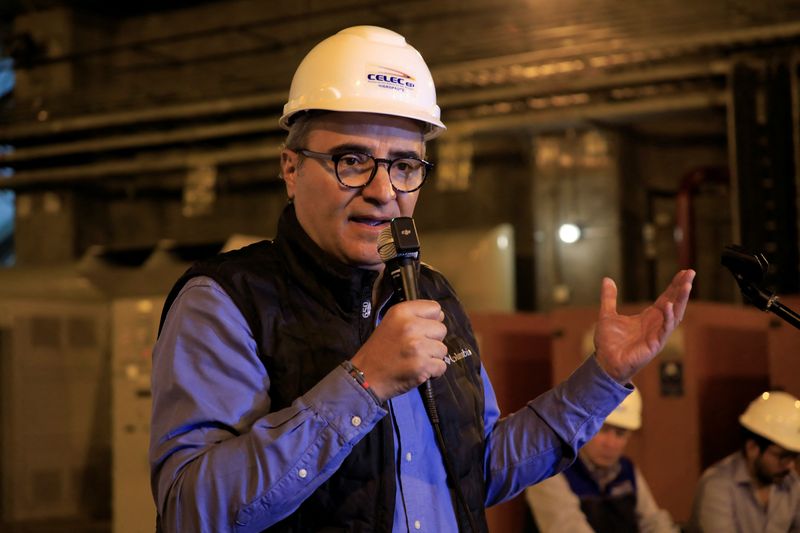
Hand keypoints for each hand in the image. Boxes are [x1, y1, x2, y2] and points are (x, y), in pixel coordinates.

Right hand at [350, 300, 447, 401]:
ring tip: (415, 360)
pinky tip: (419, 370)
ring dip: (432, 357)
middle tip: (416, 348)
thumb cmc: (379, 350)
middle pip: (441, 329)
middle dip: (432, 340)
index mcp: (401, 312)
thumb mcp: (391, 323)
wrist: (366, 376)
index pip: (435, 308)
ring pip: (442, 349)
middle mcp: (410, 326)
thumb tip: (440, 317)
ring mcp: (417, 346)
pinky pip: (441, 366)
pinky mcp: (422, 365)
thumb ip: (413, 317)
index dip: (431, 320)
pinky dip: (433, 371)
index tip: (422, 330)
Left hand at [594, 269, 694, 383]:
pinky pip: (664, 329)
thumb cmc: (609, 343)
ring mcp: (658, 334)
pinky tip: (669, 306)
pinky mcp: (655, 344)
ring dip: (681, 301)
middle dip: (682, 289)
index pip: (666, 298)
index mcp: (648, 317)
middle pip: (674, 303)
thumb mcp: (607, 315)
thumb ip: (609, 298)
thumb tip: (607, 279)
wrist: (605, 362)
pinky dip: (668, 317)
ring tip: (686, 286)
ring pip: (674, 315)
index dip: (674, 286)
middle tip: (691, 273)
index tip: (684, 272)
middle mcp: (657, 324)